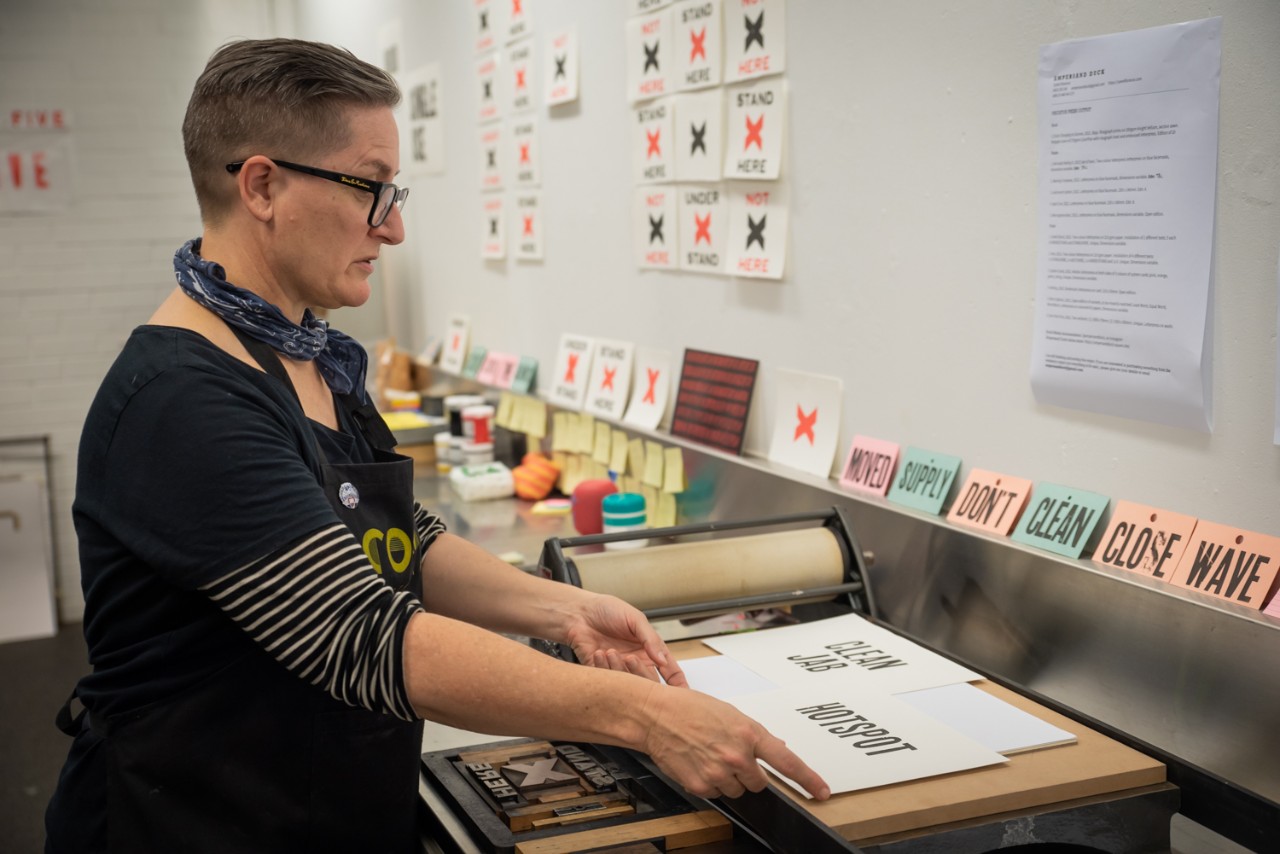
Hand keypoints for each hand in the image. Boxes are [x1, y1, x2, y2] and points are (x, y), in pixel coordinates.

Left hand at [563, 593, 687, 686]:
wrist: (579, 613)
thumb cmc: (607, 610)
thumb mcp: (635, 619)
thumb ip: (651, 639)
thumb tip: (663, 660)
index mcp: (650, 650)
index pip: (670, 672)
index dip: (679, 685)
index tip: (684, 695)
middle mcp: (637, 663)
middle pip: (651, 684)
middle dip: (643, 676)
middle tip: (631, 660)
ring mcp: (620, 670)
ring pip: (629, 685)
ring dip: (620, 668)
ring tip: (610, 650)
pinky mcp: (602, 675)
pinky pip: (609, 682)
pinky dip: (605, 668)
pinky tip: (599, 652)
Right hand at [640, 684, 829, 800]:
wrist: (656, 716)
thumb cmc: (690, 709)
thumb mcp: (730, 714)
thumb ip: (754, 736)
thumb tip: (777, 750)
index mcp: (748, 733)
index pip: (787, 762)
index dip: (808, 779)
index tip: (821, 791)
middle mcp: (737, 755)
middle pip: (760, 782)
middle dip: (749, 773)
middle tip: (730, 755)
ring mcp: (719, 773)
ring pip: (739, 790)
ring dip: (729, 779)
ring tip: (710, 756)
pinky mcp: (702, 785)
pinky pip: (717, 793)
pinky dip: (710, 783)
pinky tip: (698, 763)